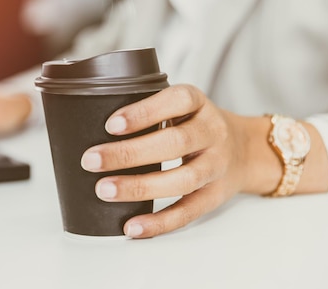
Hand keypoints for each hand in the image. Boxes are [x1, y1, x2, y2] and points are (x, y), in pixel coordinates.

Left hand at [80, 84, 283, 238]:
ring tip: (104, 190)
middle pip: (174, 143)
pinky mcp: (216, 195)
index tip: (110, 125)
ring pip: (182, 180)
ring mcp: (217, 165)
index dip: (144, 113)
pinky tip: (132, 226)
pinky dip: (159, 222)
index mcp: (196, 102)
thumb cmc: (192, 124)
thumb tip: (83, 119)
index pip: (175, 101)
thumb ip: (144, 108)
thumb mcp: (177, 105)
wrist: (244, 149)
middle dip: (129, 154)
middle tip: (91, 160)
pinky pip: (189, 212)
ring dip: (140, 187)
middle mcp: (211, 131)